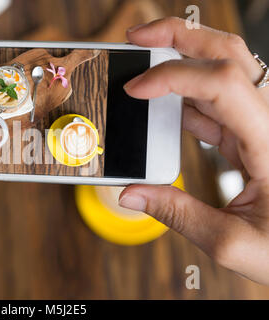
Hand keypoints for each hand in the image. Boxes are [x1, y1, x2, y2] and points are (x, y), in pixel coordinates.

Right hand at [119, 18, 268, 284]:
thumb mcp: (231, 243)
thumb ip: (176, 213)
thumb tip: (131, 194)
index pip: (223, 84)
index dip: (173, 77)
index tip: (134, 89)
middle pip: (230, 55)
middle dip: (180, 36)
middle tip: (138, 36)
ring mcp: (262, 125)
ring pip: (224, 70)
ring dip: (182, 59)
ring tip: (143, 63)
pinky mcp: (252, 134)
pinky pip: (217, 102)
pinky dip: (185, 95)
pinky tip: (162, 103)